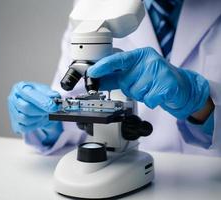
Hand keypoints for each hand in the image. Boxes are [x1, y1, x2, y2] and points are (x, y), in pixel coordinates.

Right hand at [7, 81, 62, 144]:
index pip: (30, 95)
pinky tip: (38, 119)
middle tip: (51, 110)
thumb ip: (51, 94)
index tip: (53, 107)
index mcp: (20, 87)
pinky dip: (35, 125)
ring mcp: (12, 111)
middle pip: (26, 108)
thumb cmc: (40, 97)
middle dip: (41, 111)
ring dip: (38, 118)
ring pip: (25, 119)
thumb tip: (54, 98)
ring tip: (43, 113)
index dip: (42, 101)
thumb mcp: (47, 92)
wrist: (38, 107)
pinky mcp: (15, 123)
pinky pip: (25, 128)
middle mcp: (13, 98)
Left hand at [87, 47, 209, 118]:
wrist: (181, 86)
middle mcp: (149, 60)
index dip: (103, 66)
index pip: (117, 59)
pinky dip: (152, 101)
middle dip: (130, 89)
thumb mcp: (135, 73)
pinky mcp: (168, 84)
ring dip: (142, 96)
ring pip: (136, 93)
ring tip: (152, 89)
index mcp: (139, 55)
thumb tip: (96, 80)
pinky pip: (148, 100)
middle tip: (143, 85)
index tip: (92, 72)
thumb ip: (116, 76)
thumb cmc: (155, 79)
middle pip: (125, 82)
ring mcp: (160, 71)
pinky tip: (158, 94)